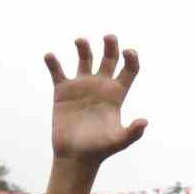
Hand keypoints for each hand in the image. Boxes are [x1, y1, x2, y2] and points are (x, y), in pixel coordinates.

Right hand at [45, 35, 146, 164]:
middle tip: (109, 37)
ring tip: (80, 41)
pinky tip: (50, 56)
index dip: (131, 58)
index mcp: (116, 94)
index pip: (129, 69)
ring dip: (84, 46)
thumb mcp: (118, 141)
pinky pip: (57, 71)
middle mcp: (100, 86)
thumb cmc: (99, 150)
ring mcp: (81, 86)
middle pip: (109, 58)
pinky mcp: (63, 91)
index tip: (128, 52)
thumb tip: (144, 122)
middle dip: (111, 45)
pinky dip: (53, 62)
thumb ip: (132, 132)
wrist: (75, 156)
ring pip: (85, 58)